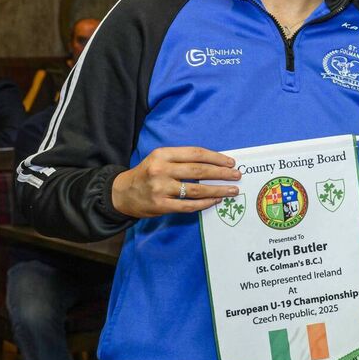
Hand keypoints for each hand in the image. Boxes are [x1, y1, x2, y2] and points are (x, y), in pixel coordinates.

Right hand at [111, 146, 240, 217]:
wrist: (121, 193)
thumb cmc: (147, 174)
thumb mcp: (160, 159)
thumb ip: (182, 160)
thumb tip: (215, 163)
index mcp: (162, 154)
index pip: (196, 153)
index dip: (216, 158)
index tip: (230, 162)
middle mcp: (161, 170)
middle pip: (199, 171)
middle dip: (221, 173)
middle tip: (237, 175)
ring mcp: (160, 188)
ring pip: (196, 190)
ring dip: (218, 190)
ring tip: (232, 190)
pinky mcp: (160, 205)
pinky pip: (188, 205)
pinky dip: (205, 203)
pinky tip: (216, 201)